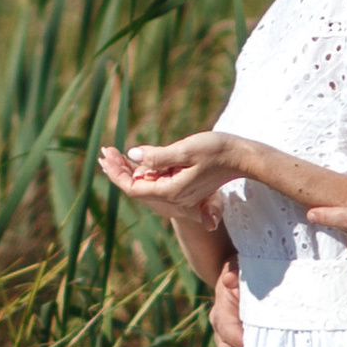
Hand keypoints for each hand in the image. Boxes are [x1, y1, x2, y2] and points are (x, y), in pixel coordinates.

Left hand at [97, 131, 238, 230]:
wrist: (242, 159)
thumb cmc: (217, 151)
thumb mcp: (187, 150)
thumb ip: (159, 156)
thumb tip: (133, 155)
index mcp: (171, 191)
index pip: (134, 188)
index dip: (117, 173)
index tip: (106, 156)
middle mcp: (173, 196)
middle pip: (136, 188)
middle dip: (118, 170)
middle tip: (104, 152)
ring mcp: (178, 193)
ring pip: (145, 185)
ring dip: (128, 170)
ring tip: (112, 153)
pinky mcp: (183, 185)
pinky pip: (156, 181)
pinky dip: (142, 170)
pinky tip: (134, 159)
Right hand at [212, 256, 243, 346]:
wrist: (250, 277)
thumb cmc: (254, 270)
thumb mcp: (247, 266)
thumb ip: (238, 271)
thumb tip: (230, 277)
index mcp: (224, 306)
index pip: (226, 324)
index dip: (235, 336)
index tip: (247, 346)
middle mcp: (222, 327)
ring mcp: (228, 344)